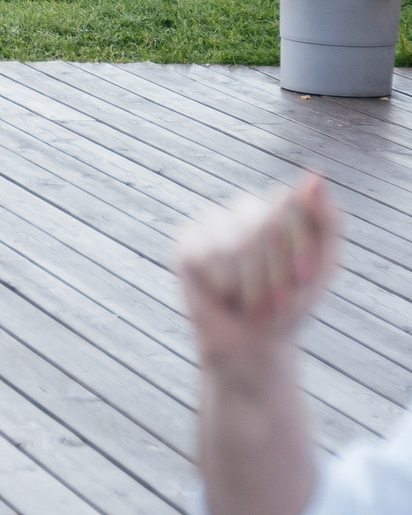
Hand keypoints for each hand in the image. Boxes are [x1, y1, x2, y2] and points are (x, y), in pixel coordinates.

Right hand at [177, 175, 338, 369]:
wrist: (253, 342)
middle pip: (261, 225)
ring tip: (248, 300)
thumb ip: (327, 218)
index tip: (303, 277)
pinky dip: (220, 282)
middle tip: (274, 298)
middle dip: (273, 271)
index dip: (295, 244)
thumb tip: (314, 173)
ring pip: (233, 243)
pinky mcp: (187, 241)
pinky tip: (221, 291)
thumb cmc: (291, 303)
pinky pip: (205, 254)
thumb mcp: (324, 265)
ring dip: (247, 283)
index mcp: (283, 209)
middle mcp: (247, 209)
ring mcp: (215, 223)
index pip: (287, 203)